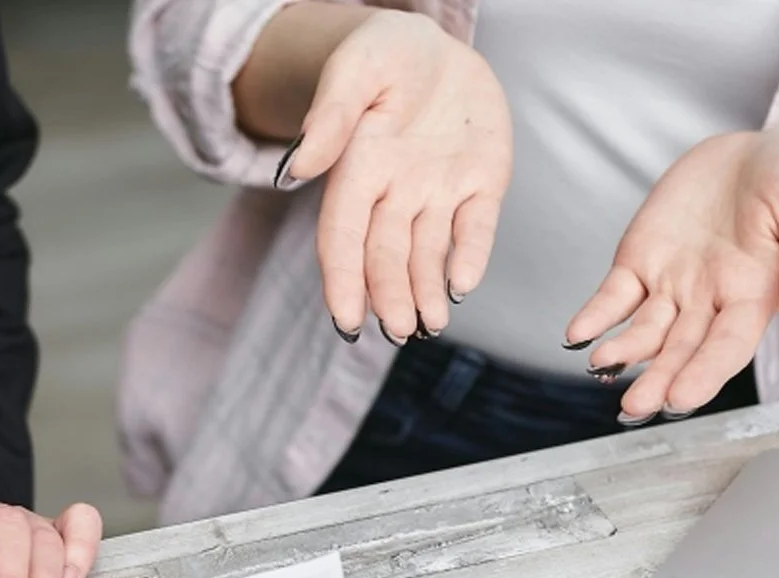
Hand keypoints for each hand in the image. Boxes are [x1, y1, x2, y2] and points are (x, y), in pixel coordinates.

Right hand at [277, 10, 511, 342]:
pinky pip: (476, 228)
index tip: (346, 320)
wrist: (437, 44)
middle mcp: (395, 191)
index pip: (343, 236)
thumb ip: (332, 117)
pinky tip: (462, 286)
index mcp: (358, 168)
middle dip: (390, 296)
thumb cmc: (385, 53)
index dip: (343, 279)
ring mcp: (439, 191)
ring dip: (425, 293)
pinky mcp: (482, 185)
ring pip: (428, 254)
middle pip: (385, 255)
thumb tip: (297, 169)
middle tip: (398, 331)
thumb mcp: (356, 69)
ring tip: (429, 326)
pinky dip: (470, 257)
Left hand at [565, 130, 778, 420]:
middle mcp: (710, 301)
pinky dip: (595, 316)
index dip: (704, 374)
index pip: (727, 347)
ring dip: (624, 352)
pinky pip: (613, 296)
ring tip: (603, 364)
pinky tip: (578, 334)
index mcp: (755, 298)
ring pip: (644, 331)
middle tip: (637, 406)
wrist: (756, 154)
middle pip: (681, 350)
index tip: (681, 398)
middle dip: (659, 379)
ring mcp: (672, 285)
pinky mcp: (641, 262)